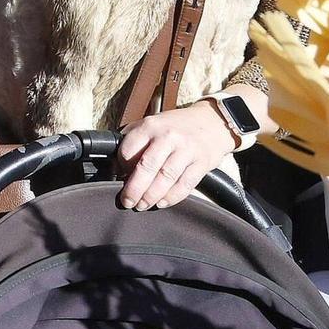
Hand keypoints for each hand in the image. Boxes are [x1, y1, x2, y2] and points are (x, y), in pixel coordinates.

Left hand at [116, 100, 238, 210]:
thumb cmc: (175, 127)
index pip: (129, 149)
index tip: (119, 176)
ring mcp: (186, 150)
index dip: (121, 167)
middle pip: (147, 166)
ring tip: (142, 205)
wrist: (211, 122)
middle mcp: (168, 137)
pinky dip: (172, 197)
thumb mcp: (151, 124)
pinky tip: (161, 203)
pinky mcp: (202, 163)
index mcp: (150, 126)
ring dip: (151, 196)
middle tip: (127, 201)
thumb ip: (135, 140)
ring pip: (166, 178)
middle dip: (134, 188)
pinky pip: (184, 185)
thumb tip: (117, 165)